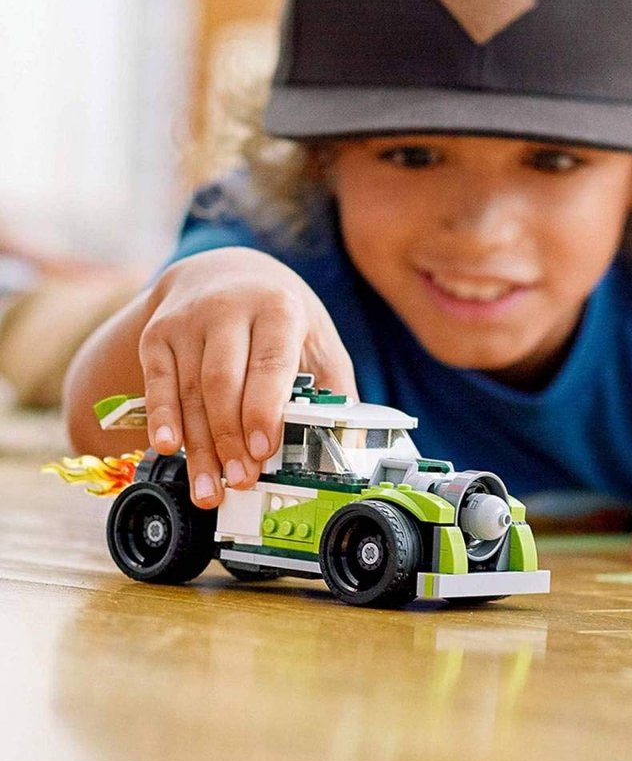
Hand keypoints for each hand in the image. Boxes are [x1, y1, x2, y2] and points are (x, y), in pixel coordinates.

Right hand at [139, 247, 356, 507]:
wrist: (224, 272)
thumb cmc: (278, 315)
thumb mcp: (317, 336)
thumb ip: (331, 384)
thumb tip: (344, 439)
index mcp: (277, 309)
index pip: (269, 363)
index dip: (263, 410)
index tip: (263, 450)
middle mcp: (227, 309)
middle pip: (222, 382)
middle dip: (230, 438)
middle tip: (240, 481)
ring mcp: (187, 321)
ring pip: (189, 391)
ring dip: (198, 446)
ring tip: (209, 489)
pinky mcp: (158, 335)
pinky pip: (157, 384)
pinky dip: (161, 419)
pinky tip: (167, 448)